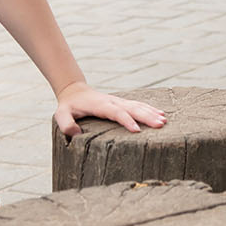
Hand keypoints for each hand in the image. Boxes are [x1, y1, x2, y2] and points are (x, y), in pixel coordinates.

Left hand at [53, 82, 167, 136]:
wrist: (75, 91)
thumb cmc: (68, 106)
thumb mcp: (61, 114)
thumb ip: (66, 124)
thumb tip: (75, 134)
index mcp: (100, 105)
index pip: (115, 112)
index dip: (126, 120)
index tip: (137, 130)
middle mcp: (112, 101)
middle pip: (132, 108)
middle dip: (146, 116)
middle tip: (160, 124)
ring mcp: (118, 101)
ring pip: (138, 105)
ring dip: (151, 112)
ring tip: (164, 120)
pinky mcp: (122, 103)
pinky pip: (138, 105)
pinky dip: (150, 109)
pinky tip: (160, 114)